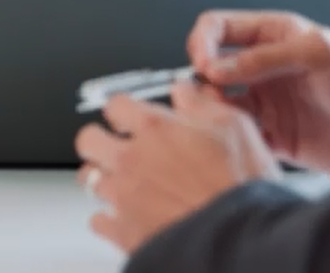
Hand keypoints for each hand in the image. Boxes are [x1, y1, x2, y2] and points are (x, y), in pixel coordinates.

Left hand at [75, 81, 279, 254]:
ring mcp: (122, 195)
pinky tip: (129, 218)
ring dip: (105, 179)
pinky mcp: (122, 232)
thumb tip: (186, 89)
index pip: (114, 104)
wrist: (240, 239)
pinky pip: (99, 220)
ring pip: (90, 179)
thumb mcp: (236, 129)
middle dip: (100, 142)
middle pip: (88, 139)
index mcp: (154, 129)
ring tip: (128, 185)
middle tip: (119, 150)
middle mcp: (131, 158)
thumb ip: (203, 104)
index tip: (131, 119)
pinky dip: (110, 219)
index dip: (123, 111)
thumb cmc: (242, 188)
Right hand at [187, 10, 329, 178]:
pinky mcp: (274, 135)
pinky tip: (241, 140)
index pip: (219, 28)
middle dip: (201, 79)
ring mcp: (268, 101)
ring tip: (222, 120)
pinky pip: (238, 134)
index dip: (203, 42)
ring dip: (212, 110)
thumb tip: (216, 67)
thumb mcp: (317, 55)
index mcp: (274, 35)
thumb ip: (264, 58)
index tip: (204, 64)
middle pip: (211, 65)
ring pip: (219, 102)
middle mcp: (265, 67)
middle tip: (208, 95)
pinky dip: (230, 137)